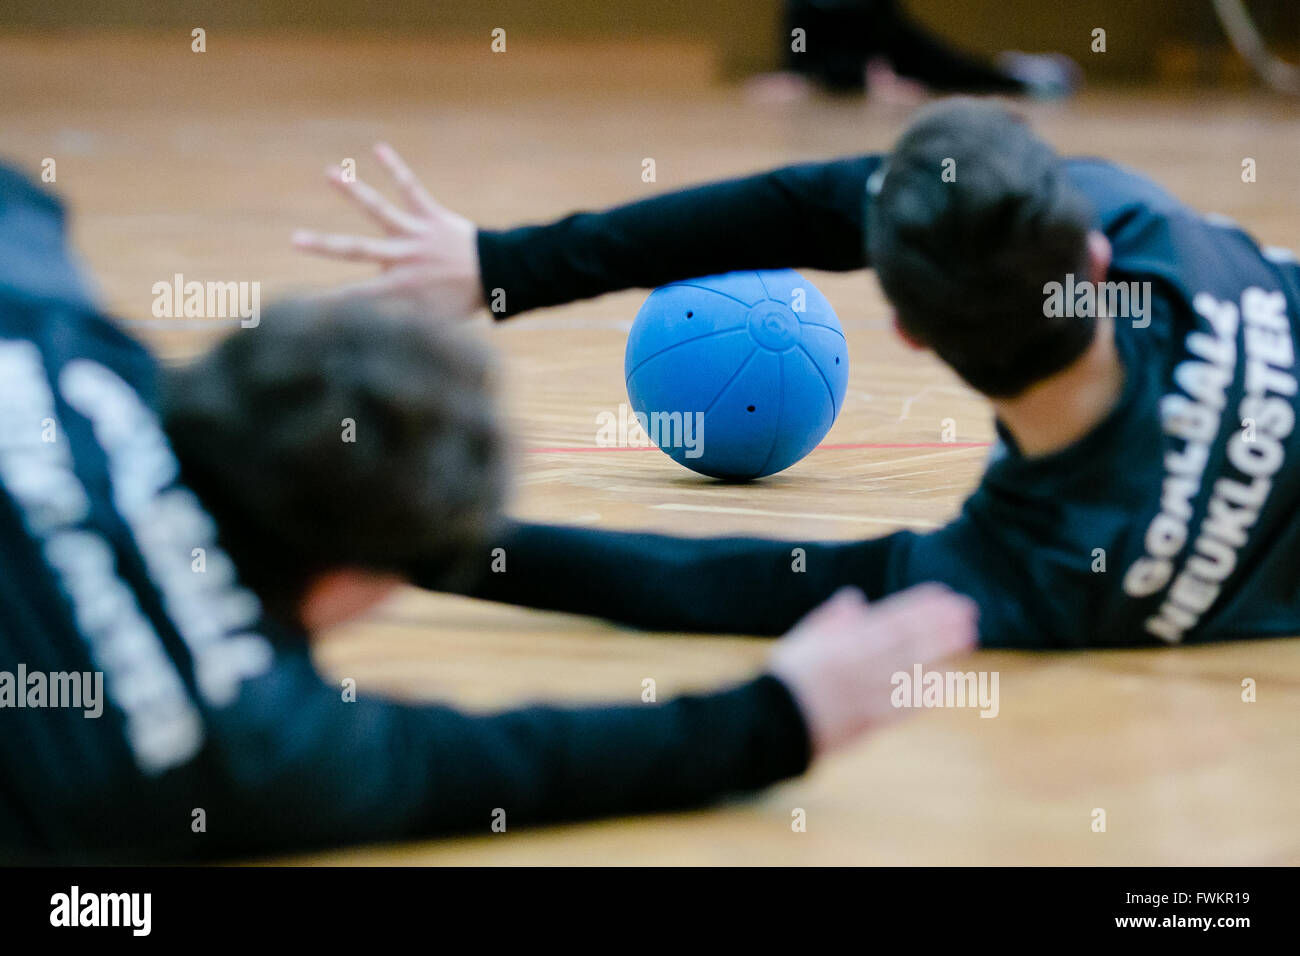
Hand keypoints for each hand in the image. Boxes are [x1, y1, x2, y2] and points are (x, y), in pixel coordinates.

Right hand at [292, 143, 485, 317]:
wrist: (498, 276)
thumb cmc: (462, 301)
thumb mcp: (432, 321)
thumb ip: (401, 319)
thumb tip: (373, 324)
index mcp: (399, 287)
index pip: (356, 298)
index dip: (328, 304)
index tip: (302, 307)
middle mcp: (402, 258)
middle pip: (355, 251)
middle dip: (323, 246)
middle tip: (294, 239)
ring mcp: (416, 234)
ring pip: (378, 210)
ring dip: (352, 191)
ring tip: (330, 172)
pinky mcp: (431, 216)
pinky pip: (411, 188)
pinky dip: (395, 168)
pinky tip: (378, 148)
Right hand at [767, 584, 977, 756]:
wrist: (773, 721)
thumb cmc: (787, 677)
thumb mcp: (803, 638)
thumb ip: (831, 619)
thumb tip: (853, 598)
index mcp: (844, 642)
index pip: (890, 618)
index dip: (919, 606)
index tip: (944, 595)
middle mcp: (860, 664)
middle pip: (908, 640)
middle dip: (940, 625)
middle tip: (969, 613)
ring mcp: (868, 692)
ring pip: (912, 668)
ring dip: (942, 653)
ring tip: (968, 640)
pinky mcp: (870, 720)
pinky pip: (903, 704)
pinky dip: (925, 692)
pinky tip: (946, 682)